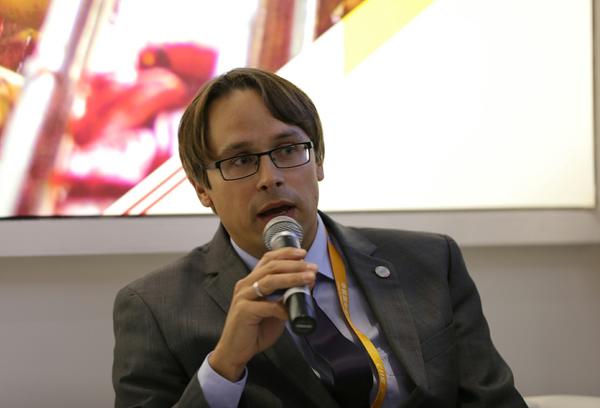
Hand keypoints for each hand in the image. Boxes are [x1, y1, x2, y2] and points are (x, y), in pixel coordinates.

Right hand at [209, 247, 316, 380]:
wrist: (234, 351)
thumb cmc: (254, 330)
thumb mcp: (273, 311)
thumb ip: (284, 299)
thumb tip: (304, 288)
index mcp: (251, 281)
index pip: (267, 260)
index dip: (285, 253)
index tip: (302, 253)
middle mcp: (245, 285)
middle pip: (271, 267)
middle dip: (294, 265)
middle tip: (312, 268)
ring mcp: (243, 297)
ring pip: (269, 281)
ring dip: (292, 278)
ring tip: (308, 278)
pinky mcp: (243, 311)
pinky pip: (267, 306)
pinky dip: (281, 308)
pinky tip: (291, 312)